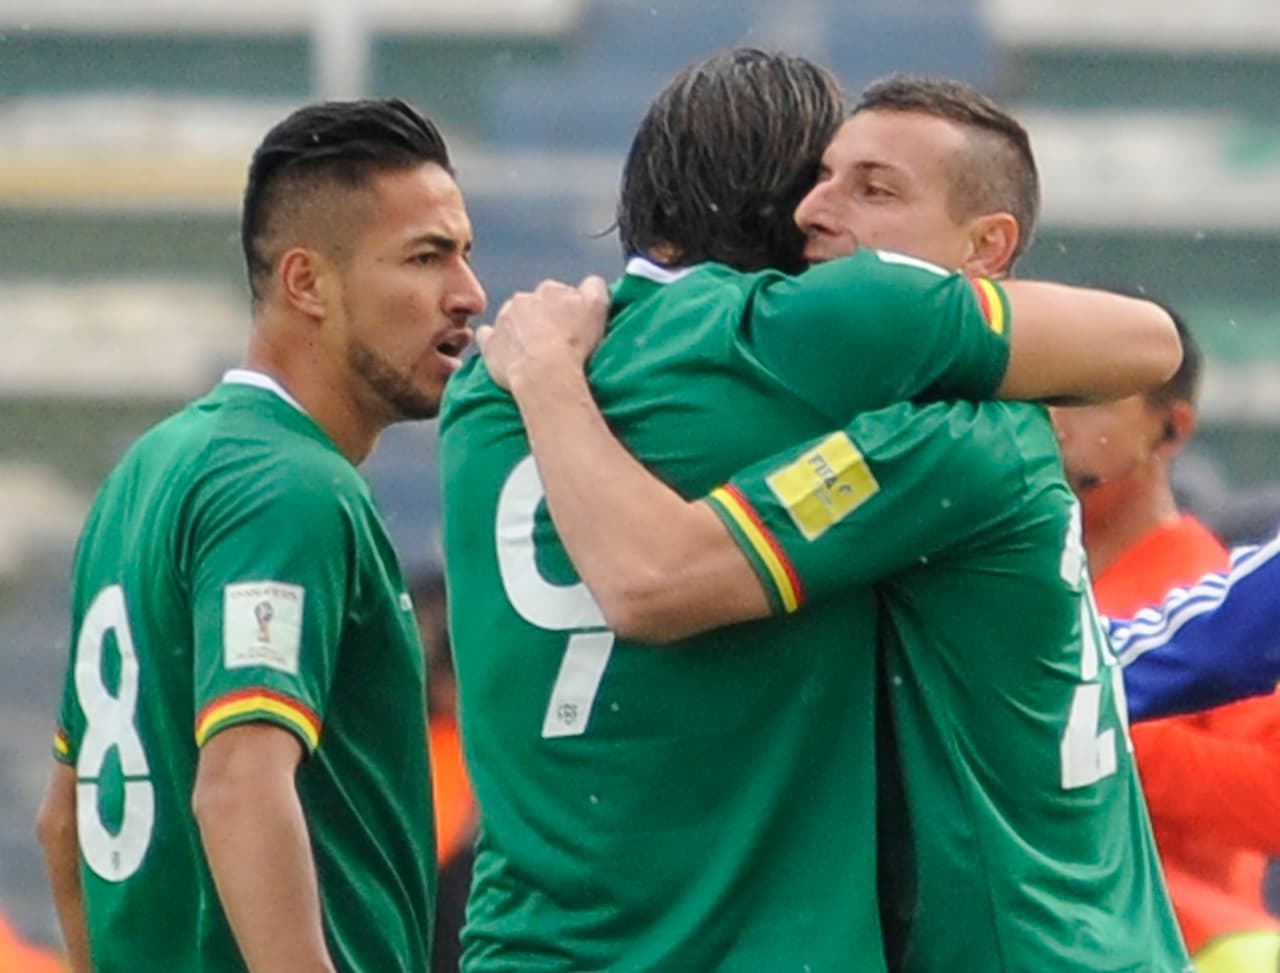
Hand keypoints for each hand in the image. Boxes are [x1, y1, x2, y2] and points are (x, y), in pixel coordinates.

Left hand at [476, 275, 608, 390]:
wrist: (545, 373)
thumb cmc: (574, 342)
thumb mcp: (598, 306)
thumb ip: (595, 286)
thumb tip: (590, 283)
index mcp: (549, 290)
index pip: (560, 294)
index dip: (568, 311)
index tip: (573, 328)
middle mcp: (522, 299)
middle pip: (535, 306)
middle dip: (543, 319)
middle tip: (555, 342)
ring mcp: (502, 321)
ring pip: (512, 320)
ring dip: (521, 330)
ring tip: (534, 353)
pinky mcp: (489, 343)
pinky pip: (488, 337)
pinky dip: (496, 342)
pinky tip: (506, 353)